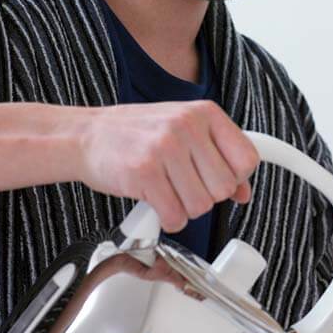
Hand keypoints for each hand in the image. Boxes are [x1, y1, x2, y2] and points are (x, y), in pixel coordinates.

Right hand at [77, 101, 259, 231]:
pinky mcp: (144, 173)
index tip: (216, 180)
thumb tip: (244, 193)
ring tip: (166, 191)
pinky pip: (175, 216)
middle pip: (224, 188)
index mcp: (204, 113)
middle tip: (183, 186)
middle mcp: (187, 126)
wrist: (85, 136)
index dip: (235, 178)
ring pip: (201, 206)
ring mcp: (165, 148)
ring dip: (184, 208)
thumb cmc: (135, 135)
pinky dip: (167, 219)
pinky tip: (155, 203)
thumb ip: (217, 158)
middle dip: (205, 196)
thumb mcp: (183, 133)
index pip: (247, 159)